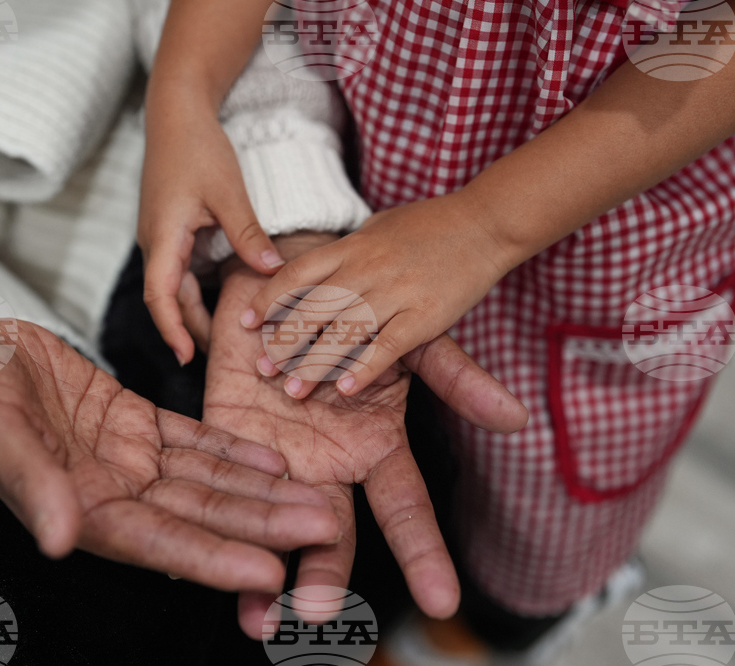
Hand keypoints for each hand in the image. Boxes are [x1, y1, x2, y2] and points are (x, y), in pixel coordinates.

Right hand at [0, 312, 339, 592]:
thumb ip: (35, 487)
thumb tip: (60, 540)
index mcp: (83, 510)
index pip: (162, 543)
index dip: (216, 559)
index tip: (270, 570)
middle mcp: (115, 493)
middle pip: (203, 515)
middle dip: (263, 525)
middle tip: (322, 528)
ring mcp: (129, 459)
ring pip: (209, 480)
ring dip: (262, 491)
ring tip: (315, 497)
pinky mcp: (135, 422)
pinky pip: (195, 440)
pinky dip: (233, 451)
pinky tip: (273, 457)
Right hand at [139, 87, 283, 363]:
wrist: (175, 114)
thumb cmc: (197, 148)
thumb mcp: (228, 192)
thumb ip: (247, 234)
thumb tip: (270, 271)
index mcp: (162, 237)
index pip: (159, 297)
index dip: (172, 330)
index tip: (187, 359)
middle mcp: (155, 242)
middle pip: (167, 300)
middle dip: (189, 330)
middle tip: (220, 359)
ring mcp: (160, 237)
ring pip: (173, 287)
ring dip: (192, 313)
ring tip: (223, 339)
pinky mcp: (169, 230)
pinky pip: (179, 271)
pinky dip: (195, 292)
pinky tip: (219, 301)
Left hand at [203, 234, 526, 637]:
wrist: (287, 270)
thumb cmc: (355, 307)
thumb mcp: (409, 343)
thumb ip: (456, 380)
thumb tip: (517, 419)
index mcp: (375, 448)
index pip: (404, 511)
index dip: (423, 555)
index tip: (444, 603)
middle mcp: (327, 465)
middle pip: (331, 536)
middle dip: (326, 578)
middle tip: (321, 616)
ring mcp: (277, 460)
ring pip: (273, 529)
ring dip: (265, 576)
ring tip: (261, 621)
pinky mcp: (227, 443)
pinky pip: (222, 490)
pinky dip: (217, 531)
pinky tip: (206, 566)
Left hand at [238, 193, 513, 398]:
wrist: (486, 221)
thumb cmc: (431, 223)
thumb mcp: (379, 225)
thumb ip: (348, 250)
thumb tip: (320, 267)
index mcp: (352, 246)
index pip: (297, 273)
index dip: (269, 298)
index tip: (248, 320)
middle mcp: (367, 269)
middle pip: (312, 308)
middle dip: (283, 340)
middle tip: (262, 366)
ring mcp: (396, 292)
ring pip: (343, 332)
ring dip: (314, 363)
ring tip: (293, 388)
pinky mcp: (425, 315)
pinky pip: (388, 346)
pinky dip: (365, 368)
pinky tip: (346, 389)